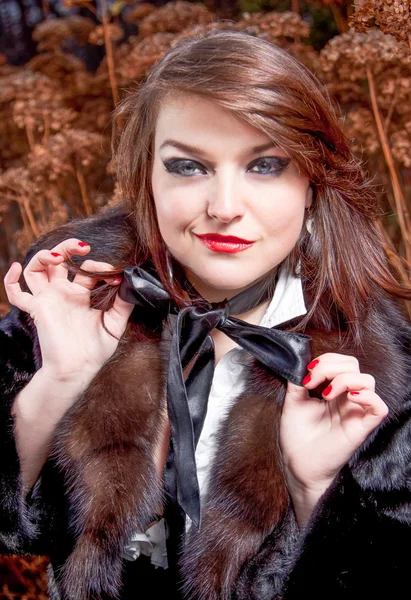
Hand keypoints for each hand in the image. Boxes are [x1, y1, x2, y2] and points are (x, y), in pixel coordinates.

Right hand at [4, 238, 133, 383]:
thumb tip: (129, 283)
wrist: (77, 370)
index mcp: (81, 295)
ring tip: (58, 256)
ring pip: (37, 269)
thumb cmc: (94, 351)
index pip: (87, 270)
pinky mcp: (38, 309)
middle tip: (82, 246)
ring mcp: (49, 299)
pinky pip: (17, 294)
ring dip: (43, 256)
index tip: (114, 276)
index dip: (100, 267)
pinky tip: (15, 267)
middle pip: (59, 261)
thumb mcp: (115, 324)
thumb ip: (123, 304)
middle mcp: (64, 294)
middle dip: (68, 247)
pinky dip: (11, 280)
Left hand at [280, 353, 387, 523]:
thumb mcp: (293, 401)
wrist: (296, 462)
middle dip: (331, 366)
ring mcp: (355, 411)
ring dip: (345, 379)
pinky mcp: (361, 427)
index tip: (307, 373)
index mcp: (333, 390)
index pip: (342, 362)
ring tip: (326, 394)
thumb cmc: (297, 436)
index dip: (326, 360)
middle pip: (354, 366)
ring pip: (368, 381)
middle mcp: (346, 398)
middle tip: (312, 381)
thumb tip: (299, 362)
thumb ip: (297, 381)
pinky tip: (349, 398)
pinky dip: (368, 397)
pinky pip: (379, 408)